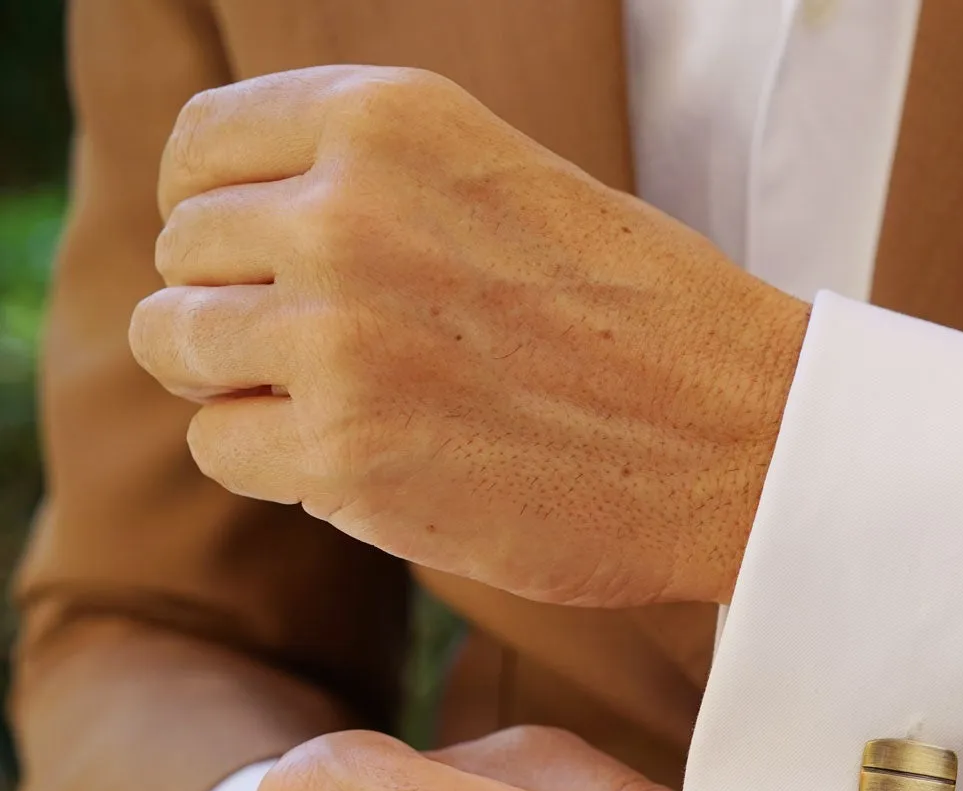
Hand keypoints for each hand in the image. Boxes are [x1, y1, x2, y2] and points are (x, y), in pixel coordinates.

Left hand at [129, 65, 809, 607]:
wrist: (748, 441)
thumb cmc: (649, 320)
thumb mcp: (509, 181)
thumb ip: (376, 183)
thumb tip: (238, 227)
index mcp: (389, 120)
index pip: (204, 150)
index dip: (219, 213)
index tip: (263, 263)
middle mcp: (345, 211)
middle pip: (186, 254)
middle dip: (241, 307)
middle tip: (339, 355)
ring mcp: (338, 336)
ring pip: (178, 345)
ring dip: (247, 383)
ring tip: (353, 405)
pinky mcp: (345, 453)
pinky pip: (222, 445)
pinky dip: (278, 462)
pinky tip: (371, 461)